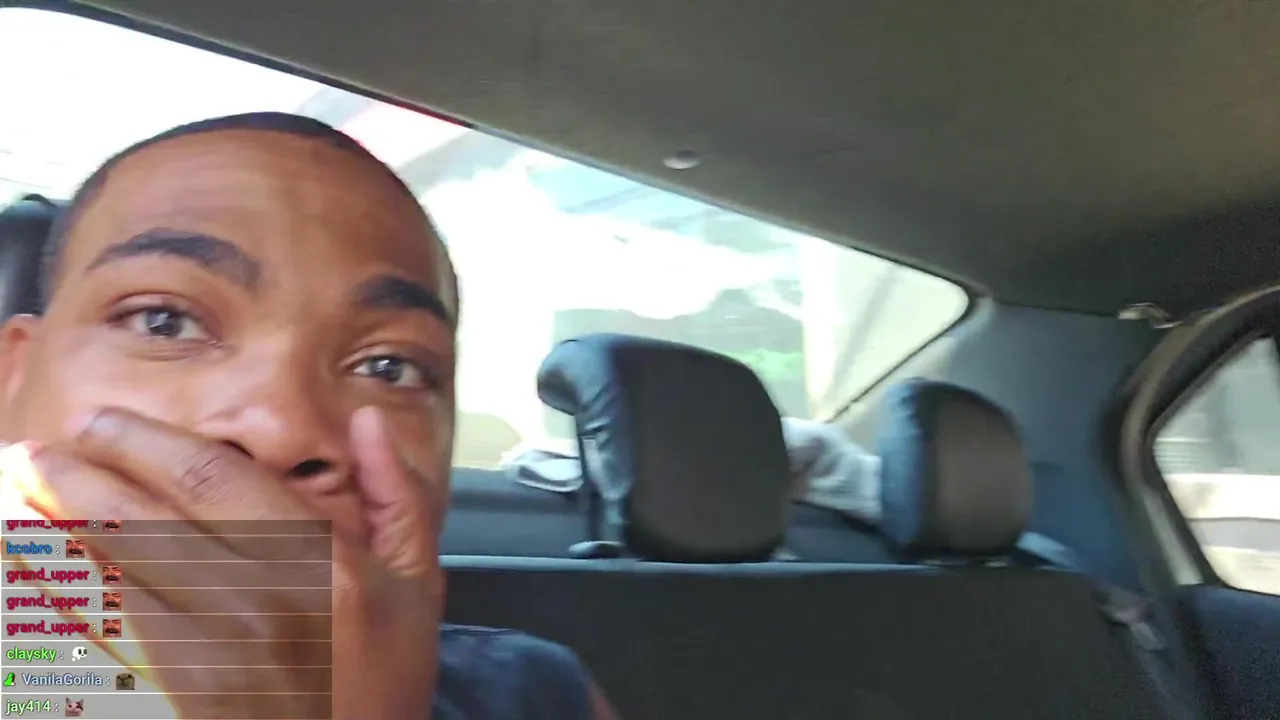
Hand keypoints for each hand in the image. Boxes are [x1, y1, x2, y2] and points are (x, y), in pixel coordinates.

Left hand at [23, 407, 443, 719]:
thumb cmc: (385, 677)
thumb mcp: (418, 582)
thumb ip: (395, 494)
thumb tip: (370, 422)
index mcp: (325, 566)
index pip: (217, 480)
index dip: (149, 443)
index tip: (109, 423)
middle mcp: (264, 601)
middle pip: (151, 517)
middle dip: (88, 473)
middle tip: (47, 448)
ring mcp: (217, 650)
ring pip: (123, 568)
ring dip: (71, 520)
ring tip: (37, 485)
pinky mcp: (184, 688)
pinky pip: (122, 621)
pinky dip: (85, 580)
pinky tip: (61, 553)